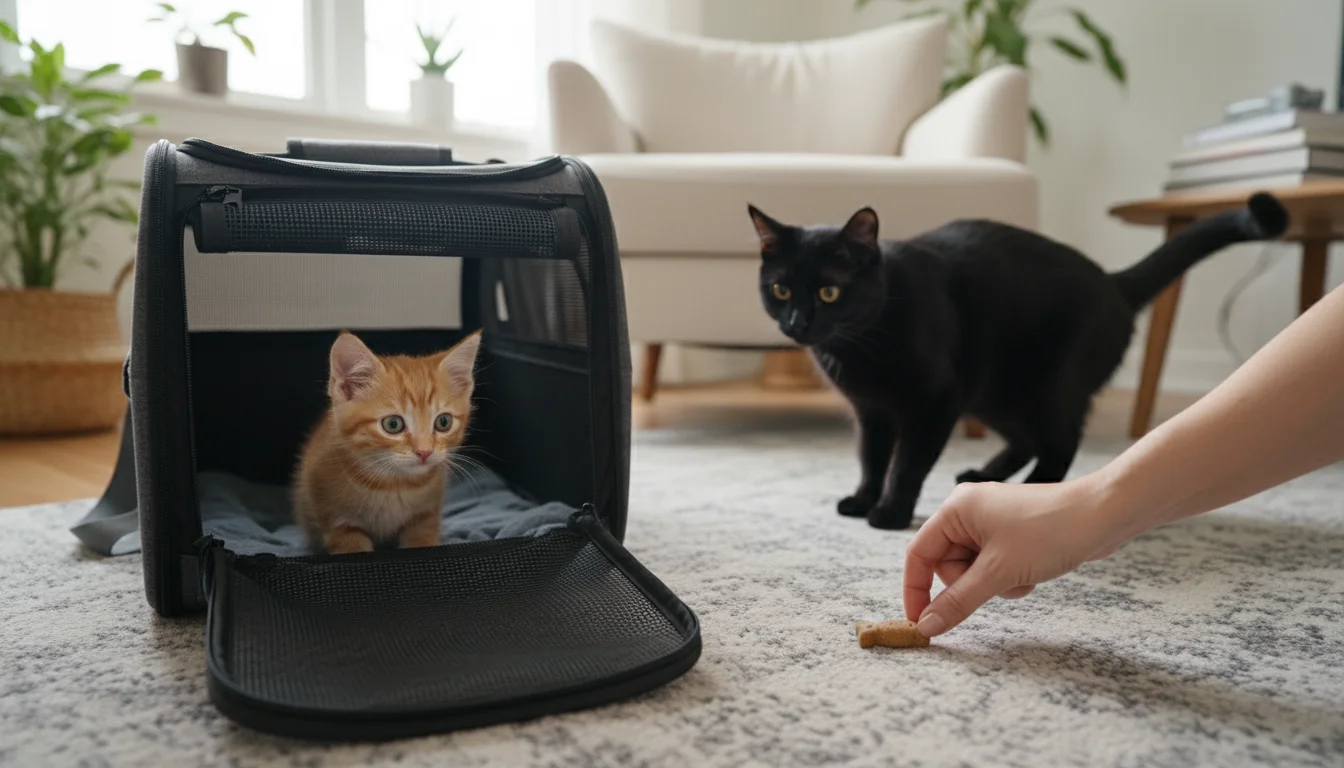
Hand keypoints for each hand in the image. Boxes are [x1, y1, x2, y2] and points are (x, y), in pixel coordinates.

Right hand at [903, 477, 1129, 636]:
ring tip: (1020, 577)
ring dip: (992, 584)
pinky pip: (993, 567)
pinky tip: (1030, 574)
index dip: (916, 590)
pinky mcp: (1011, 534)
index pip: (918, 554)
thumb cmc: (1050, 532)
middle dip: (970, 584)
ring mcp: (991, 523)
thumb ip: (958, 601)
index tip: (921, 622)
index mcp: (956, 509)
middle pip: (946, 565)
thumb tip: (927, 625)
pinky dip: (1007, 578)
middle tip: (996, 584)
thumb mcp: (998, 573)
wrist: (1103, 516)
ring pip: (972, 570)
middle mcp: (968, 512)